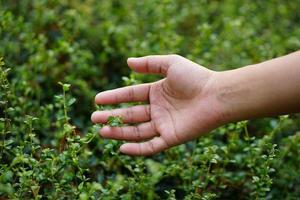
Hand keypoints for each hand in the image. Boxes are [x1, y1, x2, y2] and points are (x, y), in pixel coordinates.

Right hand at [91, 55, 223, 155]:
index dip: (114, 97)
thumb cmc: (196, 77)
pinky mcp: (172, 138)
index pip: (131, 95)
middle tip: (94, 118)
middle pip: (130, 115)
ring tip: (101, 132)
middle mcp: (158, 109)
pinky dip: (137, 149)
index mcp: (157, 92)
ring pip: (137, 131)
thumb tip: (128, 62)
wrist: (216, 95)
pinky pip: (151, 146)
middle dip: (112, 117)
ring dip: (119, 132)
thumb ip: (149, 63)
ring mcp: (164, 124)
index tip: (97, 99)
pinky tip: (122, 148)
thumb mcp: (170, 64)